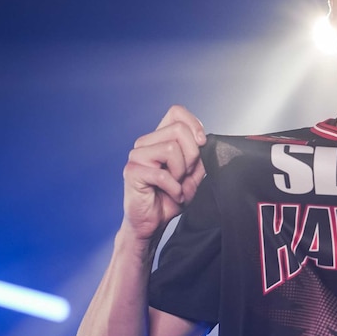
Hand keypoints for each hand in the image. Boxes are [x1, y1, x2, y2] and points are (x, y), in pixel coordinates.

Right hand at [120, 105, 206, 249]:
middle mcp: (146, 143)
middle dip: (191, 156)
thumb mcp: (192, 174)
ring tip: (175, 185)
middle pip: (179, 130)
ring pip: (171, 148)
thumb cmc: (170, 197)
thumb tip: (204, 139)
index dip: (193, 124)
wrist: (153, 223)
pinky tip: (171, 195)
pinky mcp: (132, 172)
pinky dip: (174, 188)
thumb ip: (198, 155)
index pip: (176, 112)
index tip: (201, 143)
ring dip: (181, 173)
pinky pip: (163, 174)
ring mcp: (137, 156)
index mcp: (160, 139)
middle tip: (184, 175)